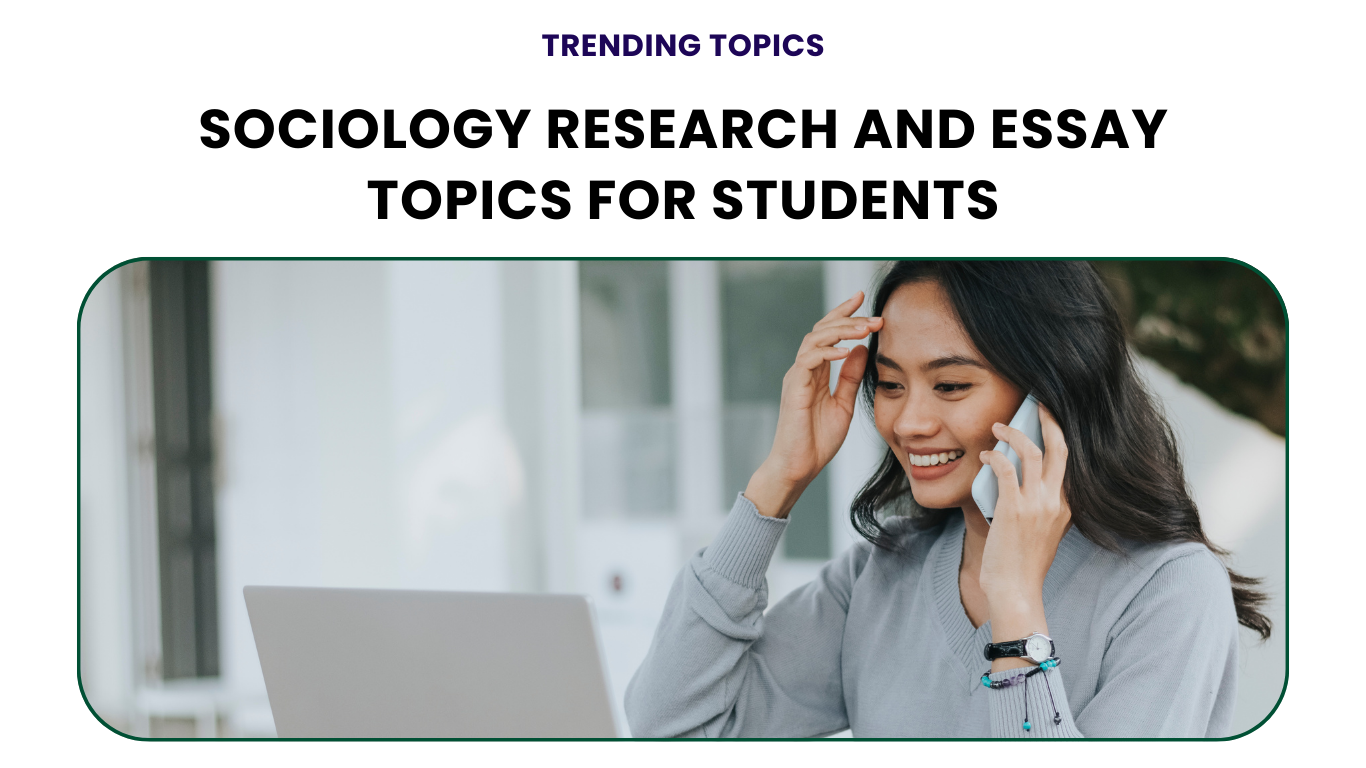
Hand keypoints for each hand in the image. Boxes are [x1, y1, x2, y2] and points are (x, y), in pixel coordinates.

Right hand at [745, 291, 882, 518]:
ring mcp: (797, 377)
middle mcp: (803, 370)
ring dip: (842, 331)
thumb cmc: (817, 442)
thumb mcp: (843, 405)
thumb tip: (861, 349)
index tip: (863, 300)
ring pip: (815, 339)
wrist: (799, 468)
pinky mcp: (794, 388)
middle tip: (875, 316)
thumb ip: (849, 378)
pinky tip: (847, 350)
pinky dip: (828, 352)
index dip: (844, 315)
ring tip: (865, 328)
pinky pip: (809, 360)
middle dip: (848, 318)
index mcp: (815, 373)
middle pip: (821, 330)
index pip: (828, 335)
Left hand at [977, 404, 1071, 663]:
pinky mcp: (1014, 509)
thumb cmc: (1021, 565)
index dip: (1060, 436)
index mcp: (1067, 507)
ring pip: (1033, 452)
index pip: (1069, 461)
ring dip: (1014, 434)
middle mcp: (1057, 502)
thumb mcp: (1042, 533)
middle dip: (1049, 421)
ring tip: (999, 426)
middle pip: (1060, 448)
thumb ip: (1039, 508)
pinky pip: (1005, 469)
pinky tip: (985, 454)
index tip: (1050, 419)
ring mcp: (1037, 505)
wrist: (1014, 592)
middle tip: (1037, 403)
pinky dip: (994, 455)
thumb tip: (1020, 482)